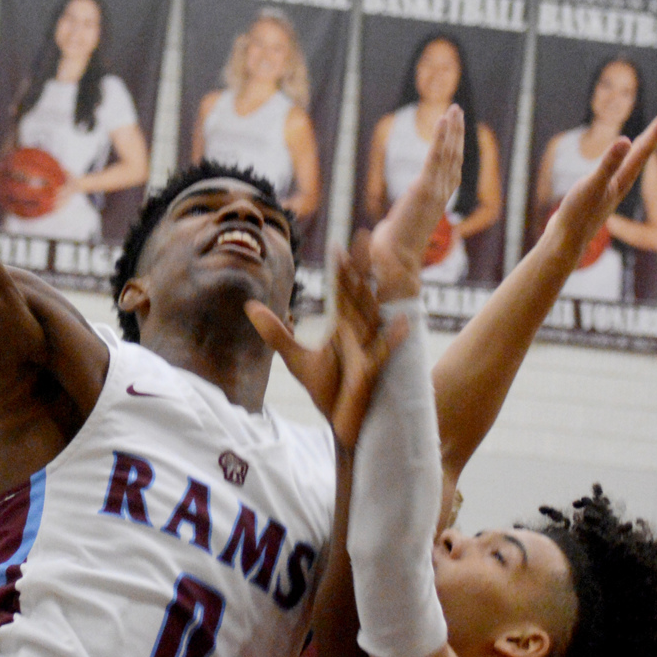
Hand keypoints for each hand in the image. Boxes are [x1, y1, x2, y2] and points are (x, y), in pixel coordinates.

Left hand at [246, 235, 404, 451]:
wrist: (341, 422)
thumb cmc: (325, 389)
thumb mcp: (295, 357)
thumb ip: (275, 331)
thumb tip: (250, 307)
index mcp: (341, 327)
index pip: (341, 291)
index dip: (340, 268)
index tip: (338, 243)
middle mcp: (356, 333)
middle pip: (358, 293)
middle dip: (361, 266)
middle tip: (366, 234)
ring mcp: (365, 350)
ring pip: (371, 315)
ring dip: (375, 292)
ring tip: (381, 267)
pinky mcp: (370, 372)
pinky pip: (384, 351)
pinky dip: (394, 338)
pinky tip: (405, 321)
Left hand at [368, 106, 464, 299]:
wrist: (394, 261)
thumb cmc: (392, 250)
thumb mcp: (399, 231)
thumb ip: (397, 226)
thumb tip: (386, 228)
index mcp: (437, 202)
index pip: (451, 170)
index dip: (455, 149)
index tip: (455, 131)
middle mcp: (441, 195)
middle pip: (455, 158)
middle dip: (457, 133)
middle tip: (458, 110)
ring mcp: (435, 192)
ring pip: (448, 154)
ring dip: (452, 130)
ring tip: (455, 109)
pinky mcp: (424, 189)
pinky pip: (436, 158)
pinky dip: (442, 138)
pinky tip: (443, 120)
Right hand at [544, 99, 656, 264]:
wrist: (566, 242)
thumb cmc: (577, 215)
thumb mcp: (591, 186)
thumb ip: (608, 164)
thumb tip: (626, 140)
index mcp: (624, 177)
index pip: (646, 147)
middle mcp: (624, 179)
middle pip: (648, 148)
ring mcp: (615, 184)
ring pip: (639, 156)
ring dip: (652, 138)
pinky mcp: (605, 189)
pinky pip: (625, 163)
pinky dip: (632, 152)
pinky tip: (628, 151)